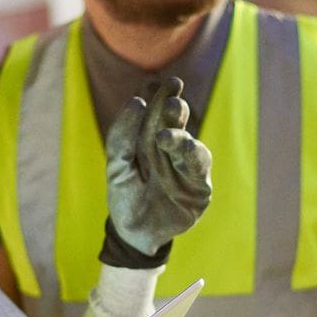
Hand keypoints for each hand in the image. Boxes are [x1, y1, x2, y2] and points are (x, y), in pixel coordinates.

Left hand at [102, 77, 211, 262]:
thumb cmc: (124, 197)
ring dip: (181, 137)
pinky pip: (199, 167)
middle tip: (171, 98)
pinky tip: (183, 149)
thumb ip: (121, 137)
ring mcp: (187, 168)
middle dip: (175, 109)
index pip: (157, 113)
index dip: (161, 96)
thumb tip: (137, 101)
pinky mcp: (199, 187)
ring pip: (190, 144)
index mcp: (150, 140)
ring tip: (165, 136)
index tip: (162, 83)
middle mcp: (171, 150)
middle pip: (177, 123)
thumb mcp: (116, 166)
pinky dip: (193, 156)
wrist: (134, 234)